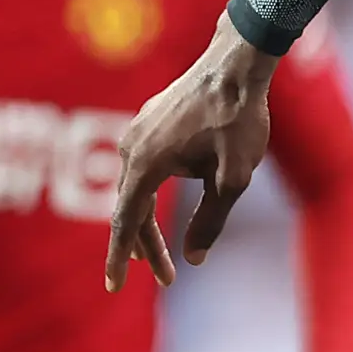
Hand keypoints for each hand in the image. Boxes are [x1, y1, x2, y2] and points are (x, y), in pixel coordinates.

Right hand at [107, 21, 276, 290]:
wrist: (237, 64)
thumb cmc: (238, 120)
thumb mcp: (233, 180)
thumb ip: (210, 220)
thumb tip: (193, 257)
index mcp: (146, 164)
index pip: (126, 222)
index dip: (120, 258)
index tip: (114, 287)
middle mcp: (132, 147)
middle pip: (131, 209)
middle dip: (147, 247)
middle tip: (167, 278)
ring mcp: (138, 131)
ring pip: (135, 188)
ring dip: (149, 221)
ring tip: (164, 254)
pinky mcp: (149, 122)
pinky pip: (142, 167)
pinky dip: (150, 194)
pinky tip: (164, 204)